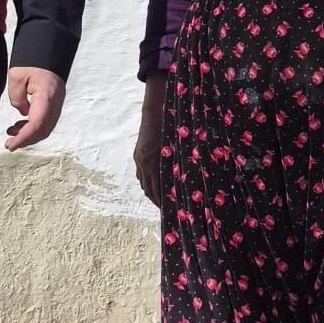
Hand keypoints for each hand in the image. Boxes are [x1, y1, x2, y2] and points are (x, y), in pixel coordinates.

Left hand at [4, 67, 65, 150]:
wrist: (48, 56)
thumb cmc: (33, 63)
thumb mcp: (16, 76)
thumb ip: (16, 97)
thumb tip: (22, 112)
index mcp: (46, 96)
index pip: (37, 123)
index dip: (24, 137)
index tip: (11, 145)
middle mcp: (55, 103)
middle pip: (42, 130)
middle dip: (26, 140)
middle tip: (9, 144)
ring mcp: (57, 105)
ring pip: (45, 128)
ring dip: (29, 135)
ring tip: (12, 132)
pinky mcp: (54, 106)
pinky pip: (46, 122)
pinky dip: (33, 128)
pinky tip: (21, 125)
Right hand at [133, 72, 167, 205]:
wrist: (154, 113)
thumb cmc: (171, 129)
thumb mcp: (177, 148)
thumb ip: (178, 165)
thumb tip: (186, 181)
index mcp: (153, 163)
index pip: (156, 191)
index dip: (162, 202)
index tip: (171, 209)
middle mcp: (143, 163)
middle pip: (148, 190)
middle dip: (157, 201)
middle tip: (167, 208)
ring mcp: (139, 159)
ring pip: (143, 183)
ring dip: (152, 192)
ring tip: (162, 199)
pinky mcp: (137, 155)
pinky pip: (141, 175)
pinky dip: (147, 182)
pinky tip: (155, 184)